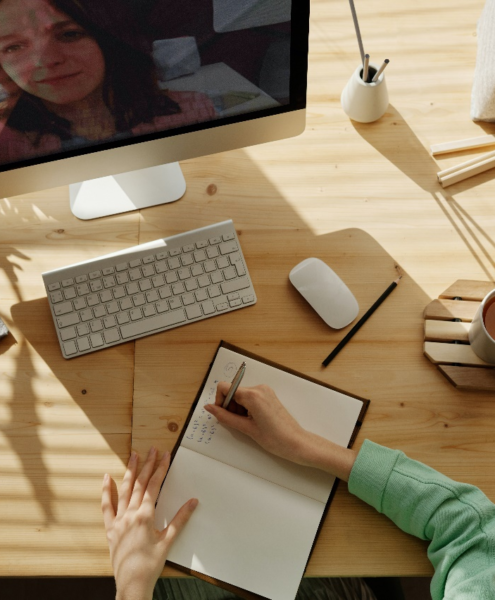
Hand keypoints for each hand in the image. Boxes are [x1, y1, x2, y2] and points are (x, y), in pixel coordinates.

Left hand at [101, 447, 197, 599]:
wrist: (132, 584)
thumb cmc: (151, 564)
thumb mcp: (168, 541)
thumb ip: (180, 519)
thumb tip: (193, 501)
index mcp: (145, 516)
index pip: (154, 486)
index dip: (160, 468)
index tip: (165, 455)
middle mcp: (130, 514)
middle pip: (140, 484)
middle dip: (147, 465)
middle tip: (152, 449)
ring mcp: (118, 520)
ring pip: (124, 490)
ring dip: (130, 472)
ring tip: (134, 456)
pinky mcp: (110, 529)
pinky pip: (106, 506)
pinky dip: (106, 491)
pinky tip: (107, 478)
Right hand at [205, 382, 309, 464]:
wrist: (296, 442)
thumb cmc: (275, 438)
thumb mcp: (246, 428)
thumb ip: (225, 416)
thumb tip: (209, 408)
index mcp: (252, 395)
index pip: (224, 387)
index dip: (220, 401)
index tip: (223, 414)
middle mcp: (259, 388)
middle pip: (233, 391)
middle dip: (230, 407)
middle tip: (238, 423)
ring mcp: (265, 391)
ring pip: (240, 395)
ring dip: (238, 408)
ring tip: (248, 424)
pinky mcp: (268, 395)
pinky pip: (250, 397)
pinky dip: (246, 407)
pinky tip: (253, 420)